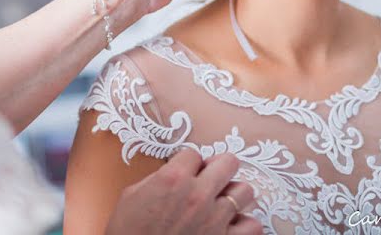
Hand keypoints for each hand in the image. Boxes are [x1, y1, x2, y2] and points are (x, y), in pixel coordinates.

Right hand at [105, 148, 261, 234]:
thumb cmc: (128, 234)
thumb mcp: (132, 196)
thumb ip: (158, 178)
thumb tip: (174, 173)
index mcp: (173, 178)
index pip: (194, 153)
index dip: (189, 163)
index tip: (187, 171)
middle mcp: (198, 195)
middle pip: (228, 162)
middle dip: (218, 168)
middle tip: (210, 178)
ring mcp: (214, 219)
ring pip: (245, 191)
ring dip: (234, 195)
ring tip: (222, 203)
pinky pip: (252, 226)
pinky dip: (245, 225)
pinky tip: (232, 226)